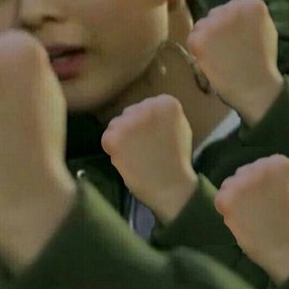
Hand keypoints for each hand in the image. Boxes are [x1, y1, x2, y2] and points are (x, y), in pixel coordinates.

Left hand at [102, 95, 196, 223]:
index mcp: (167, 103)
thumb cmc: (177, 159)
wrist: (170, 186)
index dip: (150, 122)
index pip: (150, 105)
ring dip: (122, 136)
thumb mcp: (181, 127)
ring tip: (136, 154)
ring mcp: (129, 121)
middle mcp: (147, 106)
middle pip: (132, 112)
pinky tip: (127, 158)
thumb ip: (165, 115)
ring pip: (117, 123)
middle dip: (135, 127)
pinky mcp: (114, 136)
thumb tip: (150, 111)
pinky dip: (113, 148)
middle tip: (144, 146)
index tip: (157, 136)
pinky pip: (107, 137)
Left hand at [187, 0, 283, 125]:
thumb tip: (234, 9)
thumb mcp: (266, 27)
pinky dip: (198, 48)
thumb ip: (250, 15)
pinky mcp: (199, 37)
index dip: (235, 23)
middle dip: (219, 27)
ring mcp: (213, 22)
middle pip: (217, 13)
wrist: (254, 86)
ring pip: (203, 24)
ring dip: (207, 36)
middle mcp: (231, 7)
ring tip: (220, 54)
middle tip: (227, 47)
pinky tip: (211, 59)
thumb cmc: (262, 60)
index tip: (241, 37)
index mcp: (251, 3)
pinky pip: (193, 37)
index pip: (235, 5)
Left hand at [214, 155, 288, 285]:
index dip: (265, 182)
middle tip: (258, 207)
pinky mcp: (227, 197)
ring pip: (230, 183)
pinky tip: (240, 218)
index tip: (272, 196)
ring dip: (235, 196)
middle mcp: (259, 167)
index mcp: (280, 163)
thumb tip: (260, 165)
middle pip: (244, 172)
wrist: (283, 248)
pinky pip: (221, 197)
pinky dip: (227, 207)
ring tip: (250, 214)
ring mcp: (241, 182)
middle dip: (248, 187)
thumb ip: (276, 172)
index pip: (263, 164)